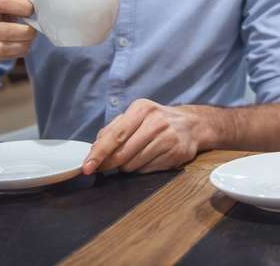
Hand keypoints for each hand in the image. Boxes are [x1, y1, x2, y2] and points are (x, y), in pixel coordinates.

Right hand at [0, 0, 36, 68]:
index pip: (3, 3)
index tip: (32, 10)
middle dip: (28, 30)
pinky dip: (19, 50)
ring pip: (8, 46)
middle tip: (35, 27)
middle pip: (8, 30)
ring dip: (25, 42)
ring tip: (30, 37)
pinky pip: (6, 55)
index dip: (23, 6)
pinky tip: (22, 45)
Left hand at [82, 99, 203, 174]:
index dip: (99, 153)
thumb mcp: (136, 115)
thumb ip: (113, 129)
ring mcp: (168, 138)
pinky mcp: (176, 154)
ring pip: (133, 165)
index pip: (115, 135)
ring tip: (134, 157)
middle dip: (109, 164)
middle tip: (103, 167)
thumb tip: (94, 149)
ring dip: (126, 167)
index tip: (87, 167)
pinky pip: (147, 170)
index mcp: (142, 109)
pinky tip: (147, 159)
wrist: (192, 125)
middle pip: (122, 154)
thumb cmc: (157, 121)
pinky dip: (141, 169)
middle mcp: (156, 122)